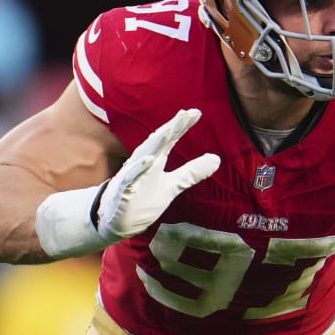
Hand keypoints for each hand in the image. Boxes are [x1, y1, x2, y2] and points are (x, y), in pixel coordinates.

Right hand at [94, 109, 219, 241]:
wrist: (117, 221)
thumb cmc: (144, 199)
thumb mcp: (173, 186)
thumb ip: (192, 172)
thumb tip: (217, 159)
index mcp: (155, 159)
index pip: (170, 139)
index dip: (182, 126)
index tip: (195, 112)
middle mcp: (143, 162)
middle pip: (158, 141)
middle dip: (171, 127)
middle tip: (186, 113)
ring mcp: (132, 175)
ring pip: (144, 154)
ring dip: (156, 142)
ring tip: (170, 129)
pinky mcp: (123, 190)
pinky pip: (131, 177)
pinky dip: (138, 168)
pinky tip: (149, 159)